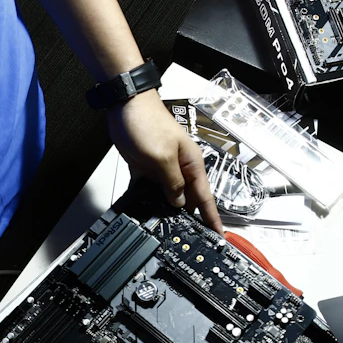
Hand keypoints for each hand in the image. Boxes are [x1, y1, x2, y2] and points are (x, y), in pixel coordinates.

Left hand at [106, 90, 222, 232]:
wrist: (125, 105)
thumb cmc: (148, 121)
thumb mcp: (163, 156)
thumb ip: (172, 182)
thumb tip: (179, 202)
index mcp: (191, 163)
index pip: (205, 196)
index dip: (212, 216)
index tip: (218, 233)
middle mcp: (179, 167)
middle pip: (187, 199)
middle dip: (189, 217)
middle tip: (189, 238)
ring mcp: (162, 168)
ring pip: (167, 196)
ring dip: (165, 210)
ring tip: (165, 229)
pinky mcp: (145, 167)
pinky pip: (148, 189)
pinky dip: (145, 199)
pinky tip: (143, 210)